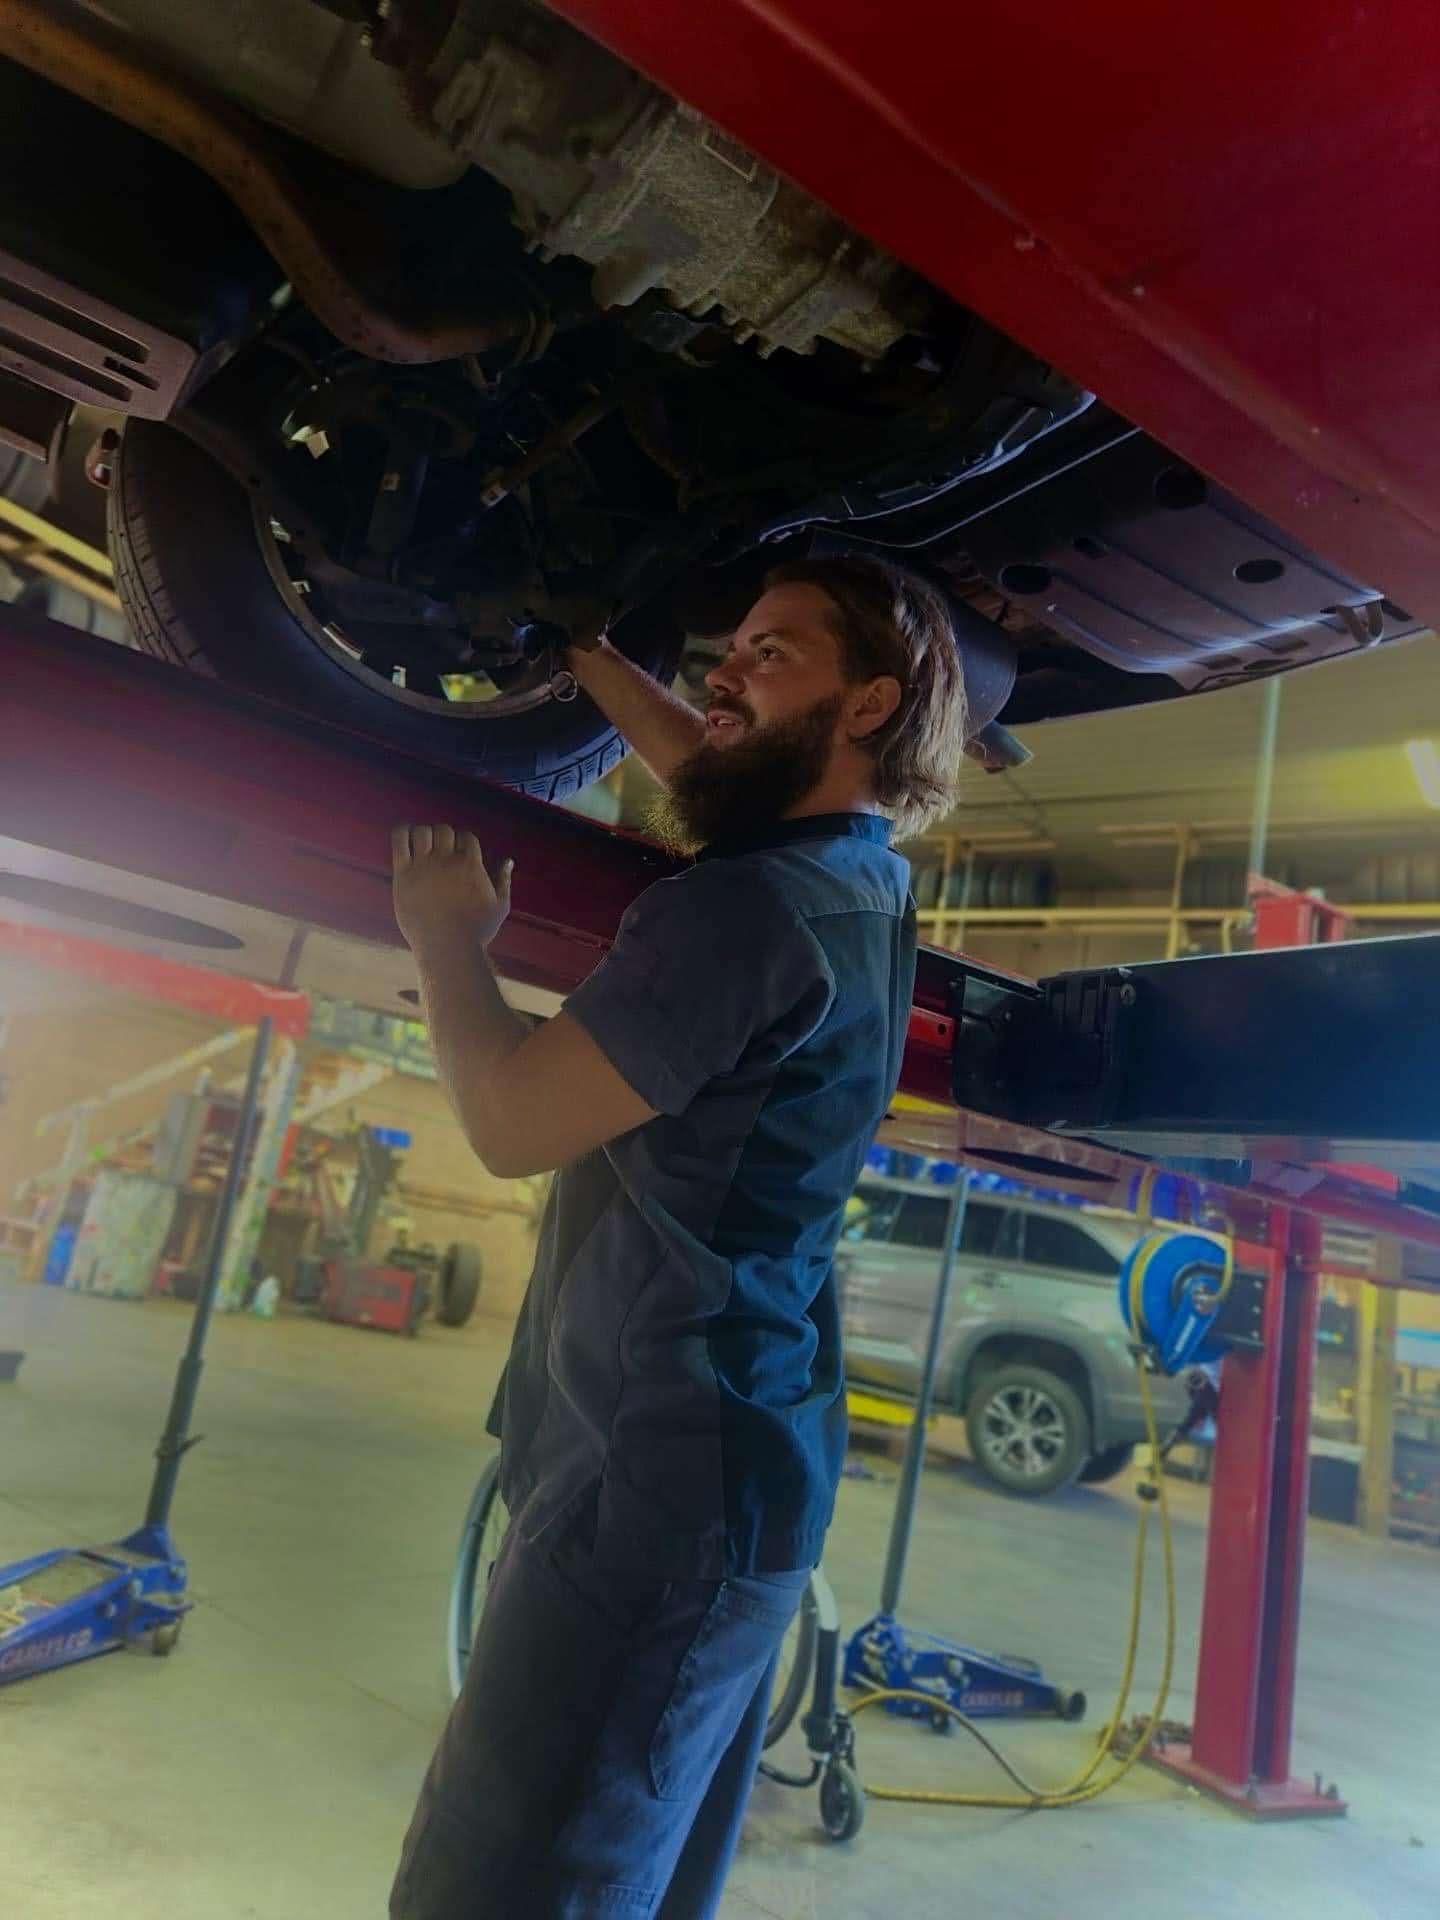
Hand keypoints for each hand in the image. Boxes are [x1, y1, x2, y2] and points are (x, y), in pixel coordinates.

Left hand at [391, 825, 512, 953]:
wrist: (448, 948)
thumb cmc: (476, 931)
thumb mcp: (500, 906)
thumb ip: (504, 880)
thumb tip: (508, 860)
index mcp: (471, 865)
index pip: (467, 836)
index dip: (463, 844)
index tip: (459, 856)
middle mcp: (447, 860)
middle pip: (444, 830)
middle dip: (444, 838)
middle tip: (440, 853)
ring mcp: (424, 866)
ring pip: (422, 831)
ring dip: (424, 835)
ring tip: (422, 848)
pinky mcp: (403, 874)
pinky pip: (400, 841)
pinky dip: (402, 833)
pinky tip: (405, 839)